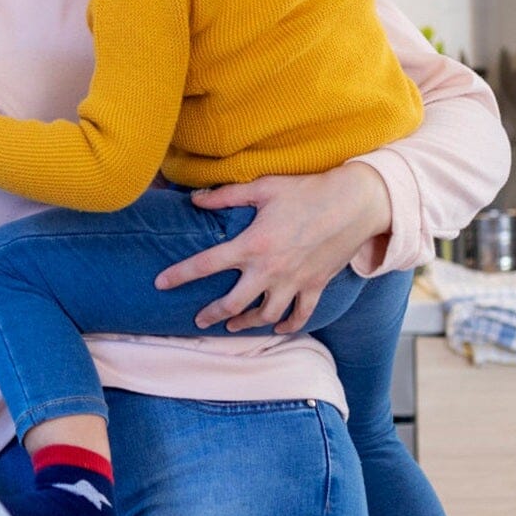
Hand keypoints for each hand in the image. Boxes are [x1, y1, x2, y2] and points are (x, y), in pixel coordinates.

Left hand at [154, 163, 390, 332]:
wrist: (355, 203)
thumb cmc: (307, 191)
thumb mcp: (263, 187)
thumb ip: (226, 195)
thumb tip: (195, 199)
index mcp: (252, 245)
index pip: (206, 264)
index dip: (180, 275)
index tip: (160, 284)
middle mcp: (270, 270)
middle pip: (233, 303)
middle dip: (212, 314)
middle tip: (198, 319)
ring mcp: (294, 282)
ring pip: (265, 315)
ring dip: (246, 323)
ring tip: (232, 326)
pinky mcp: (315, 286)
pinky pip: (300, 316)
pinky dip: (288, 325)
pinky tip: (278, 327)